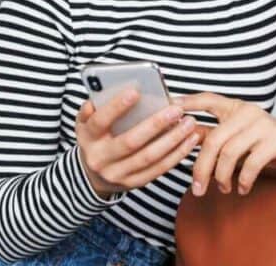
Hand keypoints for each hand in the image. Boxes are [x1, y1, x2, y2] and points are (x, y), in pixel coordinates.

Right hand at [75, 89, 205, 198]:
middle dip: (155, 124)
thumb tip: (102, 91)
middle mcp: (99, 158)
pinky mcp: (133, 183)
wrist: (92, 175)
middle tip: (176, 109)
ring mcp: (117, 174)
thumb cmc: (95, 138)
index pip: (100, 121)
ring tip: (189, 123)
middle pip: (130, 141)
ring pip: (149, 157)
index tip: (135, 91)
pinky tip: (190, 140)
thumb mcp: (86, 122)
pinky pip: (158, 169)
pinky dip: (176, 154)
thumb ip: (92, 108)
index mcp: (87, 138)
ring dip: (173, 140)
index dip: (116, 107)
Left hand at [173, 92, 275, 196]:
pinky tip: (241, 188)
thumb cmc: (261, 141)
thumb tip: (180, 137)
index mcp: (234, 107)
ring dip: (222, 176)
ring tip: (222, 188)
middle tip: (196, 187)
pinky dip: (243, 180)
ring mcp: (263, 124)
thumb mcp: (236, 135)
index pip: (207, 99)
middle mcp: (247, 111)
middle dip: (201, 166)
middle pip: (214, 139)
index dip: (187, 102)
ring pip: (230, 152)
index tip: (169, 107)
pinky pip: (251, 163)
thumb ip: (212, 134)